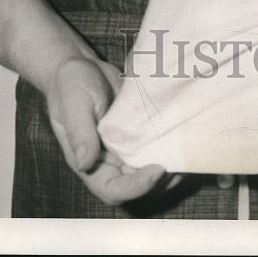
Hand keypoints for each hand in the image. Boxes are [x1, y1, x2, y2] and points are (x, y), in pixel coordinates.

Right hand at [46, 56, 179, 204]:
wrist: (81, 66)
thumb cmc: (70, 86)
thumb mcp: (73, 104)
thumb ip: (80, 132)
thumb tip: (85, 163)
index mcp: (89, 163)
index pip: (113, 190)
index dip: (136, 187)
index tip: (157, 171)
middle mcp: (109, 162)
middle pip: (138, 185)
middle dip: (161, 181)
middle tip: (180, 163)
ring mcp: (126, 149)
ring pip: (150, 170)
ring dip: (170, 168)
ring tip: (187, 152)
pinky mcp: (139, 134)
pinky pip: (155, 147)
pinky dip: (169, 146)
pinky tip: (183, 135)